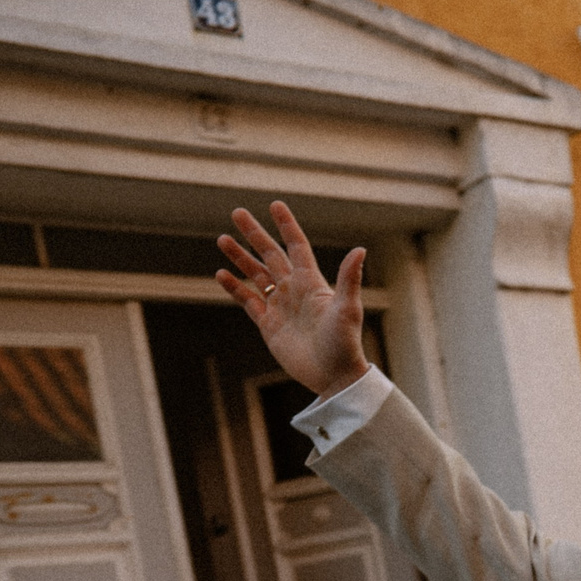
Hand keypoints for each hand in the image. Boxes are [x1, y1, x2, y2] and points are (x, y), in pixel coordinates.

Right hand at [215, 202, 369, 395]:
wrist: (333, 376)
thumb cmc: (345, 343)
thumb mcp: (348, 309)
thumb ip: (349, 279)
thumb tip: (360, 249)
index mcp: (312, 282)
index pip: (296, 246)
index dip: (286, 226)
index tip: (275, 205)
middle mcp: (295, 290)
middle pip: (270, 255)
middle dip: (255, 234)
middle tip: (237, 212)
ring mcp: (280, 306)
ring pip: (256, 275)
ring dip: (240, 257)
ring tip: (222, 239)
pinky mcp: (268, 325)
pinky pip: (248, 301)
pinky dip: (235, 288)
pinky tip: (221, 274)